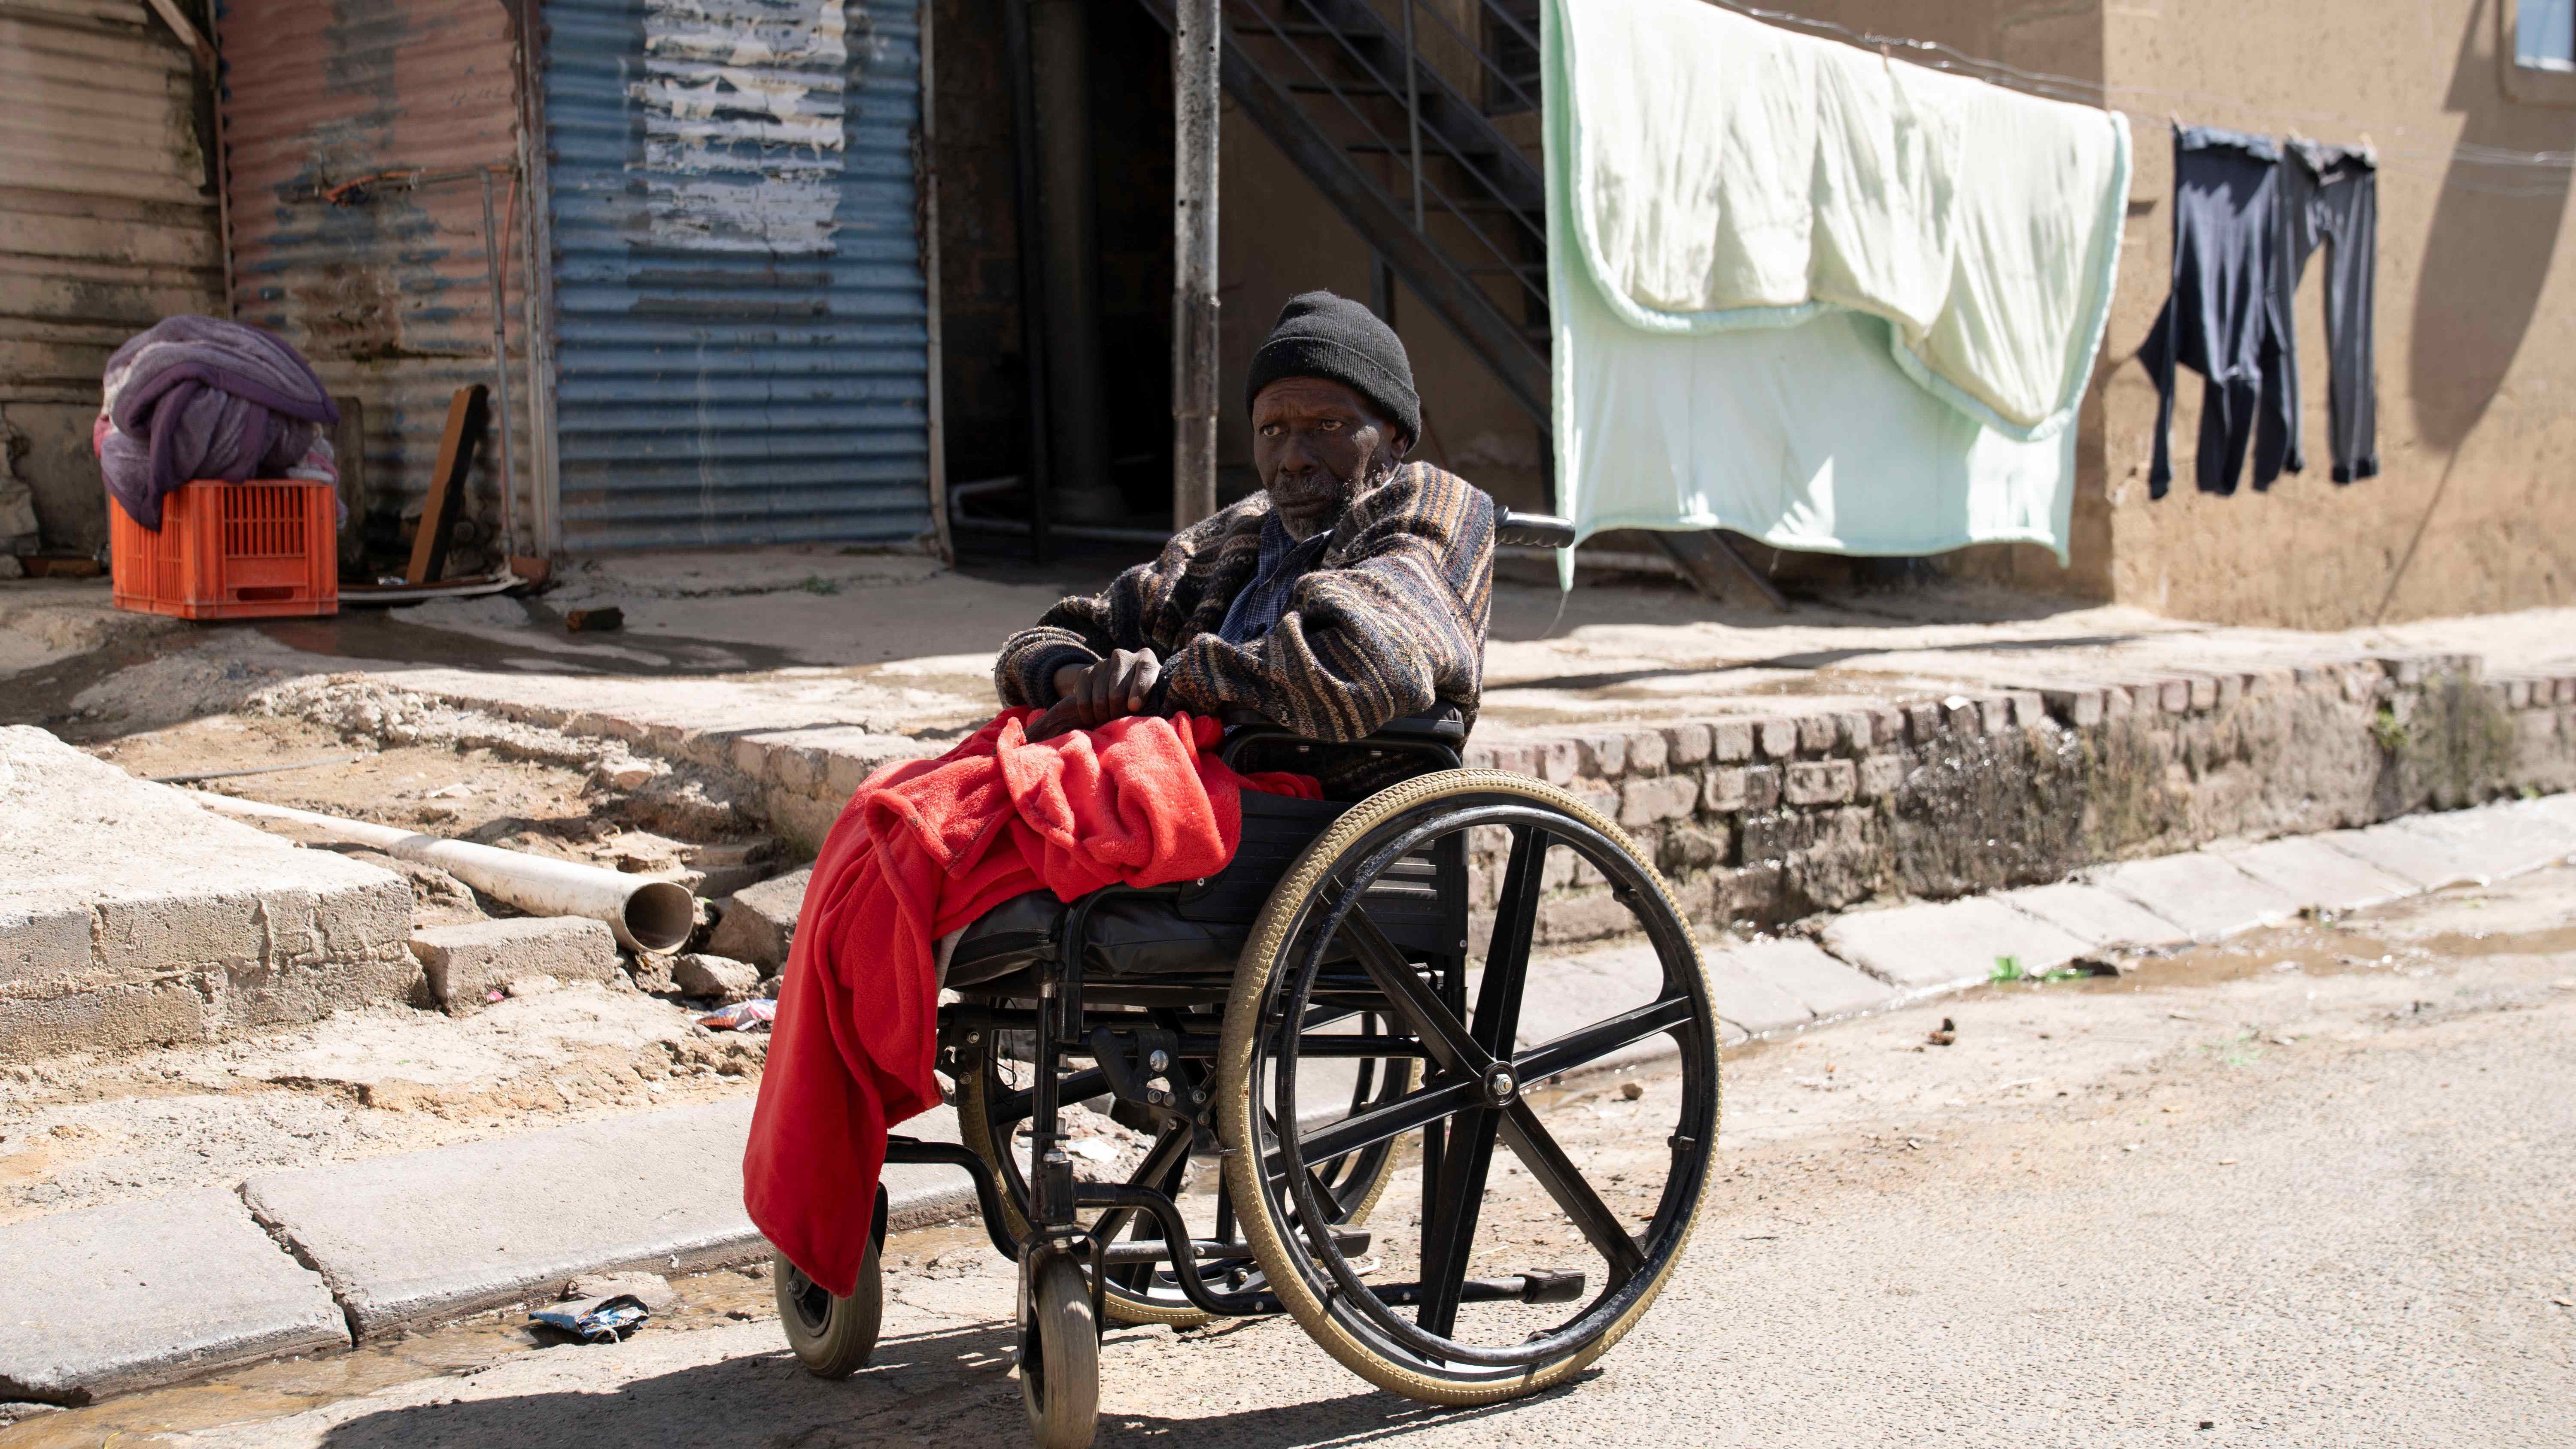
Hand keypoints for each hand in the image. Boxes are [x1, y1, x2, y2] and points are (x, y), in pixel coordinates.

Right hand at [1027, 648, 1159, 739]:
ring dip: (1103, 717)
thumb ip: (1154, 701)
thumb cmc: (1145, 693)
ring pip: (1100, 698)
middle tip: (1119, 724)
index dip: (1139, 690)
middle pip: (1118, 692)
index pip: (1145, 671)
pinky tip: (1093, 720)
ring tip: (1108, 723)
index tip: (1134, 707)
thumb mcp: (1156, 693)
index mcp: (1146, 659)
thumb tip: (1138, 713)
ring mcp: (1103, 663)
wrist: (1121, 680)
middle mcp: (1123, 657)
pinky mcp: (1087, 672)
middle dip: (1118, 714)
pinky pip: (1083, 699)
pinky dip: (1087, 714)